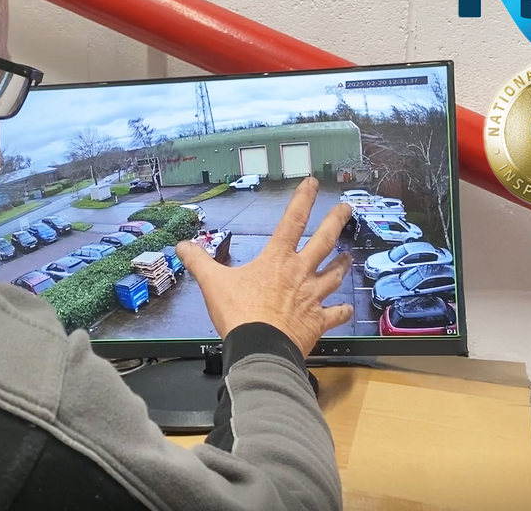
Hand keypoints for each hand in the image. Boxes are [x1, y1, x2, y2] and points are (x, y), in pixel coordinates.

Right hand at [175, 177, 353, 354]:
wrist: (260, 347)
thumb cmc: (239, 313)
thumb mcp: (213, 283)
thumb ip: (198, 261)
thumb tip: (181, 246)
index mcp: (276, 259)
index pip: (292, 221)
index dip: (303, 199)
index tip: (313, 182)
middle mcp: (300, 273)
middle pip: (324, 241)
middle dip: (336, 222)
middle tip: (347, 209)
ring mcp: (312, 297)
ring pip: (334, 275)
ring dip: (342, 265)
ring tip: (349, 256)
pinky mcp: (318, 321)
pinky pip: (336, 314)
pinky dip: (343, 311)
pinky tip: (347, 308)